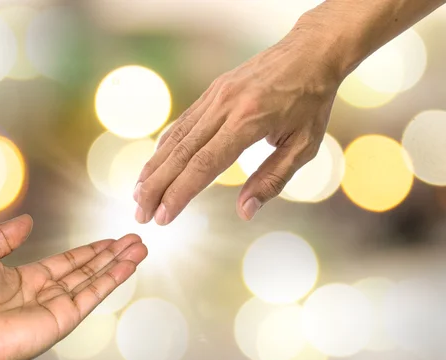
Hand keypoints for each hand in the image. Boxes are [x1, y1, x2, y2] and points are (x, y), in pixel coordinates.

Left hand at [0, 214, 147, 359]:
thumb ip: (6, 236)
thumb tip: (27, 220)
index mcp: (28, 279)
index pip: (68, 261)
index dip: (90, 250)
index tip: (109, 241)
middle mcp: (46, 293)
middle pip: (88, 269)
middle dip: (112, 254)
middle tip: (133, 241)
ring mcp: (58, 307)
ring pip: (96, 279)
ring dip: (120, 264)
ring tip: (140, 249)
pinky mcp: (66, 319)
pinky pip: (94, 294)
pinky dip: (114, 279)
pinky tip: (129, 266)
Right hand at [133, 28, 341, 224]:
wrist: (311, 51)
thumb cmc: (313, 102)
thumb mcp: (304, 146)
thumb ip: (272, 180)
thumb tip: (244, 212)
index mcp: (248, 122)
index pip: (204, 165)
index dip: (180, 193)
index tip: (163, 217)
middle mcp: (224, 106)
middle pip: (180, 153)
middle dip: (157, 187)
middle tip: (140, 214)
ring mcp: (215, 96)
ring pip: (175, 137)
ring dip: (154, 168)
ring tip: (138, 194)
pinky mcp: (212, 91)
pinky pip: (183, 123)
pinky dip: (165, 147)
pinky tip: (155, 165)